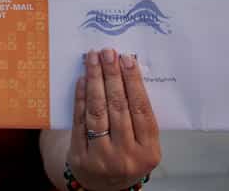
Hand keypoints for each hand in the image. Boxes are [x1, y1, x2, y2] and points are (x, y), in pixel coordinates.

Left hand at [67, 48, 160, 190]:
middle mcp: (127, 156)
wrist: (103, 185)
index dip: (134, 82)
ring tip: (93, 60)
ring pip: (98, 112)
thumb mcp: (142, 142)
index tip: (126, 59)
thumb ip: (138, 115)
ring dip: (95, 81)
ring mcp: (102, 158)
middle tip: (107, 52)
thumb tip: (126, 71)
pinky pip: (79, 120)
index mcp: (149, 151)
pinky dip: (80, 97)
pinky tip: (82, 80)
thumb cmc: (125, 156)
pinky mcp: (80, 157)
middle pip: (119, 107)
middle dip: (112, 75)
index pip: (142, 109)